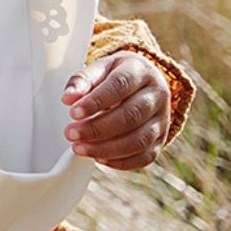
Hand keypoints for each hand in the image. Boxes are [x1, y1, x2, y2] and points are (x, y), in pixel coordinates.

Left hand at [61, 51, 170, 170]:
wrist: (142, 82)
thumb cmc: (116, 75)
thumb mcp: (99, 69)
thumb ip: (82, 81)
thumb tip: (68, 98)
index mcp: (140, 71)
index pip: (119, 85)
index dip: (96, 101)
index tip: (73, 113)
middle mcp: (157, 95)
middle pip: (130, 115)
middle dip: (97, 128)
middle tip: (71, 133)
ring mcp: (162, 119)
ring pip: (139, 139)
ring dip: (106, 148)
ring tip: (80, 148)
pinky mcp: (161, 139)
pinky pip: (145, 156)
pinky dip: (121, 161)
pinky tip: (99, 158)